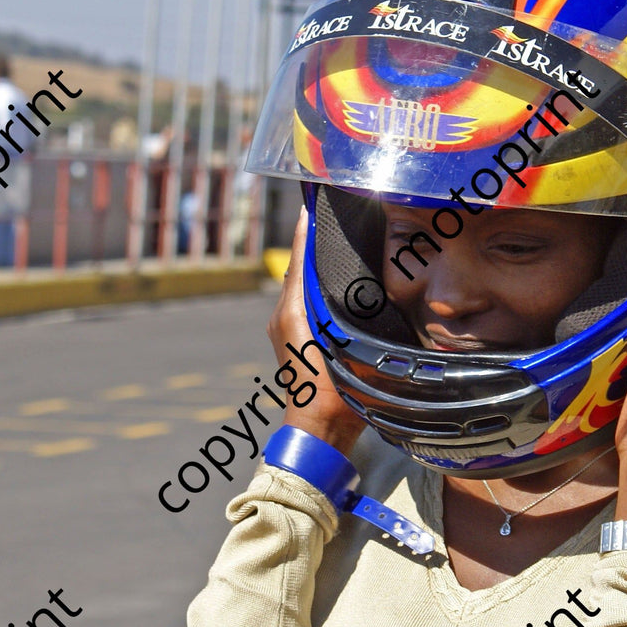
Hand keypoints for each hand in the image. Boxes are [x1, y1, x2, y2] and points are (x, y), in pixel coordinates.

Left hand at [266, 206, 366, 453]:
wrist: (320, 425)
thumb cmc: (328, 387)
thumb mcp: (336, 339)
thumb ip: (334, 302)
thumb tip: (336, 267)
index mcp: (291, 308)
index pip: (299, 256)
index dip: (306, 228)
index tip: (313, 201)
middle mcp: (284, 313)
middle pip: (300, 266)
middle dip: (314, 242)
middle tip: (335, 216)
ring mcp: (288, 327)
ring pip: (304, 284)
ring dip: (318, 265)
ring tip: (341, 242)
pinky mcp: (296, 340)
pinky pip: (307, 302)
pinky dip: (319, 286)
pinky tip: (343, 282)